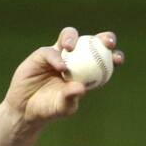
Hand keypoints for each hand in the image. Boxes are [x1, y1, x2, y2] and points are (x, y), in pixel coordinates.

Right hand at [2, 28, 123, 127]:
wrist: (27, 108)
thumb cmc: (50, 109)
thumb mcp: (63, 106)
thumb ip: (71, 97)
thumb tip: (81, 88)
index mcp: (87, 71)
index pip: (103, 60)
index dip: (113, 56)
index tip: (118, 59)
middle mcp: (75, 59)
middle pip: (91, 42)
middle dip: (102, 38)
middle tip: (107, 42)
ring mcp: (58, 54)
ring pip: (69, 37)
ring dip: (73, 38)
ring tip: (71, 48)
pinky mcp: (41, 54)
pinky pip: (50, 51)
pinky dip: (56, 58)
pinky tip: (60, 67)